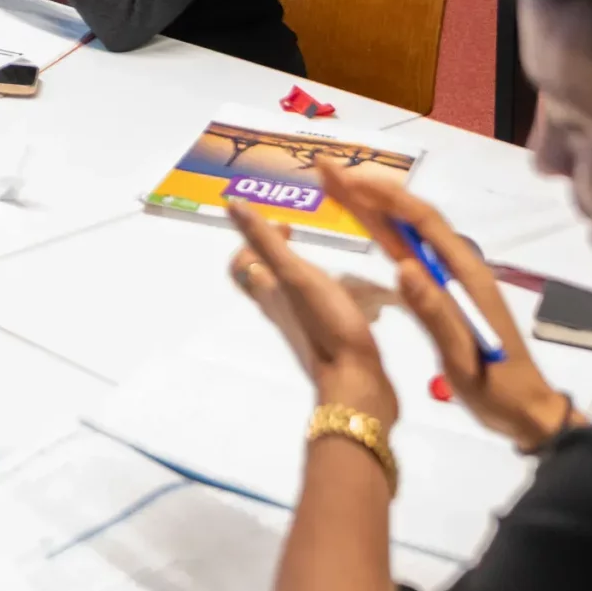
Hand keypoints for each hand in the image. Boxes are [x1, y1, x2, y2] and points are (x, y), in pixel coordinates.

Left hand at [227, 202, 399, 425]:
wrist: (357, 384)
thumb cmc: (325, 325)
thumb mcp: (295, 276)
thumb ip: (266, 242)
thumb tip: (232, 206)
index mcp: (268, 293)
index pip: (240, 265)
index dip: (253, 239)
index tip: (287, 226)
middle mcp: (279, 311)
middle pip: (266, 278)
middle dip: (283, 252)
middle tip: (307, 240)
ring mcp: (303, 328)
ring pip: (293, 295)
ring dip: (308, 273)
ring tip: (336, 263)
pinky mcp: (328, 340)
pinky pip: (320, 310)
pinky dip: (332, 294)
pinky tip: (359, 293)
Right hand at [317, 163, 576, 449]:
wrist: (528, 411)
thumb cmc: (496, 387)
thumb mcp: (463, 358)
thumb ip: (434, 312)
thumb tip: (402, 266)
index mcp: (465, 276)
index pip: (422, 222)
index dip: (385, 196)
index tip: (347, 177)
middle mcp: (460, 268)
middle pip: (413, 218)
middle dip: (372, 190)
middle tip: (330, 170)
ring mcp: (455, 280)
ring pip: (410, 233)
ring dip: (376, 207)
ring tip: (340, 187)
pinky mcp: (448, 293)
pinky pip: (413, 253)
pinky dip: (387, 234)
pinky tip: (370, 229)